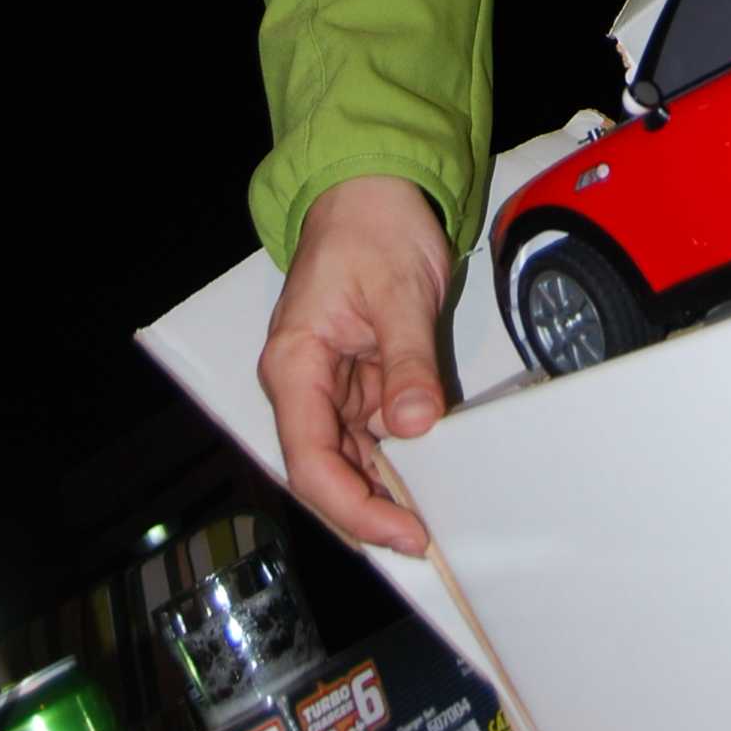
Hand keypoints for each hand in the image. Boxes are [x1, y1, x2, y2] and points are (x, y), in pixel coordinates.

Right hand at [257, 174, 454, 554]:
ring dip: (386, 492)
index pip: (311, 461)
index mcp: (294, 364)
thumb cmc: (373, 227)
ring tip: (436, 517)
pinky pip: (371, 435)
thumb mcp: (400, 291)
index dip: (354, 508)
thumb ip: (407, 360)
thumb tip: (414, 424)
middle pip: (325, 473)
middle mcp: (302, 384)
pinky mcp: (354, 382)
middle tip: (428, 539)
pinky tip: (432, 477)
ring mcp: (327, 387)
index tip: (405, 530)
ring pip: (348, 461)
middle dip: (372, 511)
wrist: (372, 191)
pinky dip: (399, 460)